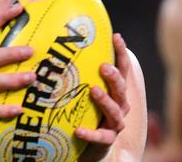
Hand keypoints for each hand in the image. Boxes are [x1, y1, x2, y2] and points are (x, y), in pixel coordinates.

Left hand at [77, 33, 131, 160]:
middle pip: (121, 89)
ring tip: (94, 90)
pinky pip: (100, 138)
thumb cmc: (87, 110)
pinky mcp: (105, 141)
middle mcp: (119, 106)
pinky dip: (90, 134)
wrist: (89, 145)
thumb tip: (59, 46)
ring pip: (115, 112)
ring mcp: (114, 124)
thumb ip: (80, 71)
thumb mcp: (85, 89)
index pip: (122, 69)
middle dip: (114, 77)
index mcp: (116, 91)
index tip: (116, 36)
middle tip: (103, 66)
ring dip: (105, 100)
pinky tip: (78, 130)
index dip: (121, 53)